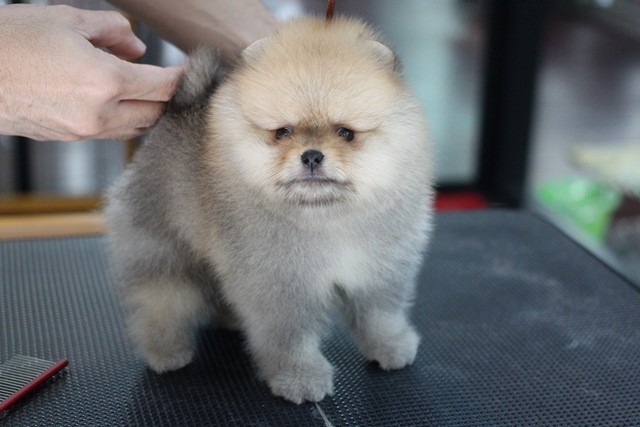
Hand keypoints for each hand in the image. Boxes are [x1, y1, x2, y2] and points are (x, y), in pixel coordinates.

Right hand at [0, 4, 182, 140]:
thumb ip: (111, 30)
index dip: (183, 78)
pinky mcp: (68, 138)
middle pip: (155, 114)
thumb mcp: (65, 20)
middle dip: (167, 98)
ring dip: (146, 111)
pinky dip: (122, 119)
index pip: (164, 87)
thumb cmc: (10, 42)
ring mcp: (83, 130)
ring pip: (135, 129)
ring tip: (142, 90)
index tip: (190, 70)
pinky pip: (109, 133)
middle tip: (168, 80)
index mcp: (105, 81)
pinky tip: (114, 101)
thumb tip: (136, 46)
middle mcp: (99, 113)